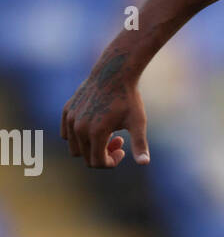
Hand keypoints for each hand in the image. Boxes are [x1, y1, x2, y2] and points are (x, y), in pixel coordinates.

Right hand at [61, 51, 149, 168]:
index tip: (123, 150)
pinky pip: (66, 134)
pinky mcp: (67, 111)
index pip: (97, 163)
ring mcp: (70, 119)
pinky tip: (94, 126)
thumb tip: (144, 163)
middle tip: (118, 140)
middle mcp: (79, 128)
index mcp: (96, 133)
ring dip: (90, 147)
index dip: (111, 162)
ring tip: (107, 134)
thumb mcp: (138, 123)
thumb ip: (139, 145)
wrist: (114, 73)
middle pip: (86, 158)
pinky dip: (79, 137)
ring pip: (75, 148)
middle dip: (103, 155)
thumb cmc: (128, 99)